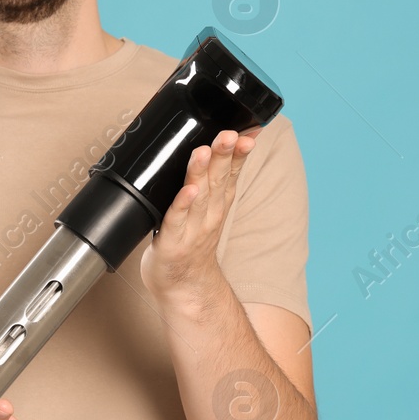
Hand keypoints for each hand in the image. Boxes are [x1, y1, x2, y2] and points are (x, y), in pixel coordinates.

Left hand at [139, 127, 261, 308]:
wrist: (184, 286)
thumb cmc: (191, 243)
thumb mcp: (209, 210)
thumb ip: (211, 182)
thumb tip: (211, 148)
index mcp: (217, 203)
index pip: (231, 173)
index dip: (239, 153)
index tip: (247, 133)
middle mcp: (209, 214)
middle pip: (218, 179)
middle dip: (223, 154)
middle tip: (228, 134)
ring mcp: (192, 229)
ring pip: (198, 195)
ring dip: (201, 172)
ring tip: (203, 152)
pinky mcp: (171, 242)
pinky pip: (176, 220)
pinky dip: (182, 204)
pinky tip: (187, 190)